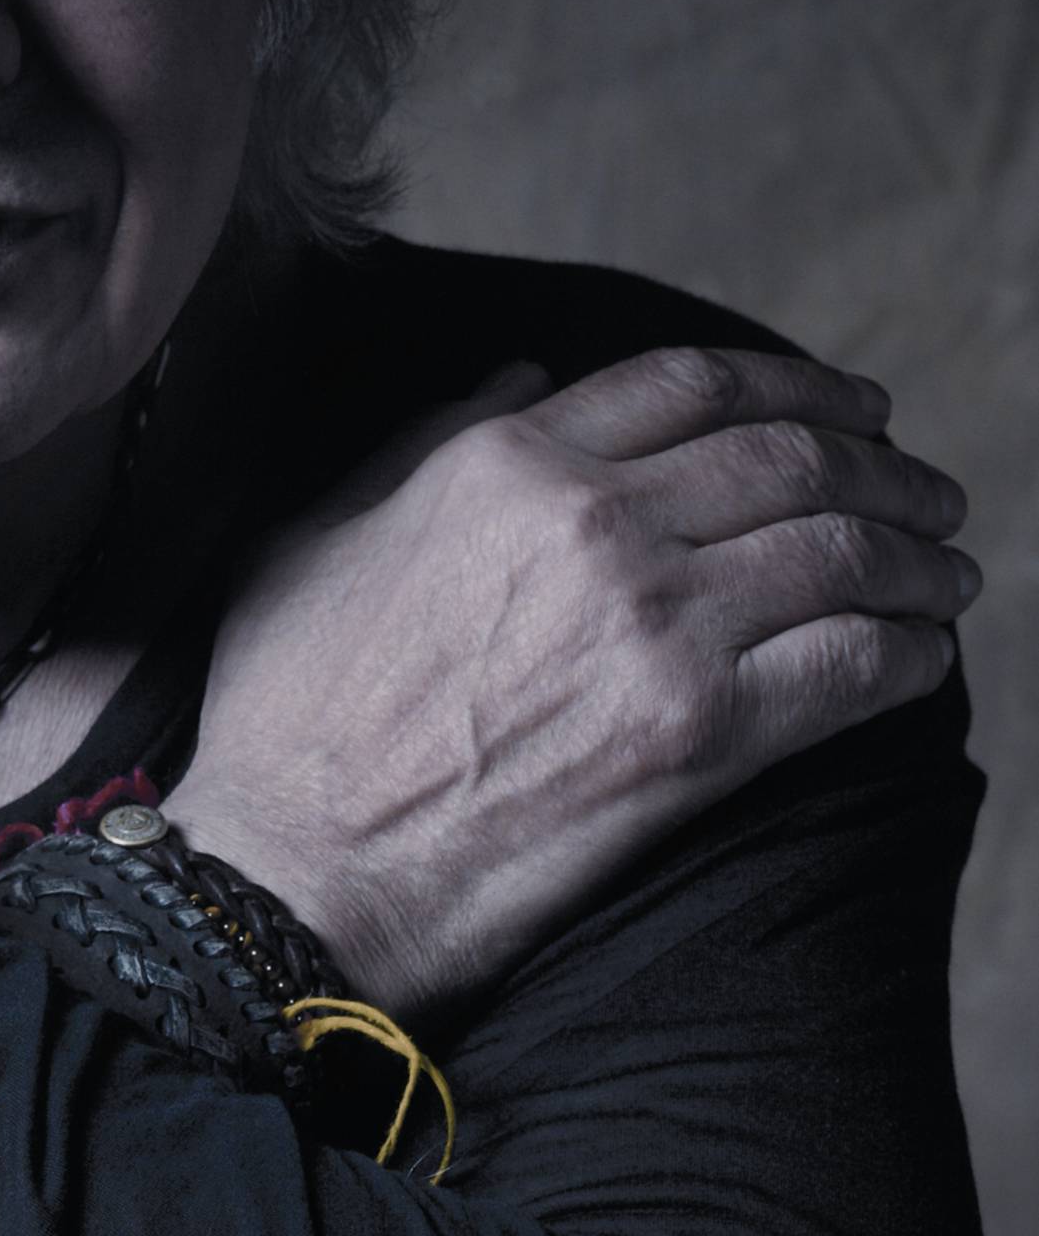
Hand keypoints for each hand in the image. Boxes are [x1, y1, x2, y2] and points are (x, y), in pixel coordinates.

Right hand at [172, 348, 977, 1016]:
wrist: (298, 860)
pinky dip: (908, 651)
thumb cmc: (289, 705)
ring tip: (946, 570)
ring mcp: (653, 625)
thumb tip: (521, 375)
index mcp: (503, 460)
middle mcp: (591, 521)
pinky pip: (851, 666)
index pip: (691, 385)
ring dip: (917, 554)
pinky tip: (923, 654)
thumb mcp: (320, 530)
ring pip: (841, 552)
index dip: (793, 382)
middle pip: (790, 458)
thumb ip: (424, 439)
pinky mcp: (698, 735)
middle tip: (924, 487)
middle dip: (882, 465)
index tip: (845, 405)